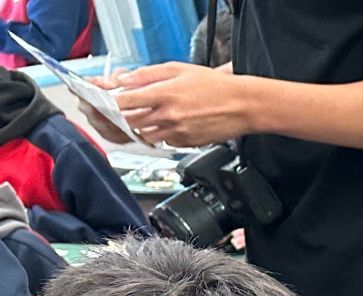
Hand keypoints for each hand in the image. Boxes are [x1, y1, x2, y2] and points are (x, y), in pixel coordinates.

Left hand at [114, 62, 258, 145]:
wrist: (243, 105)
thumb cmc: (215, 86)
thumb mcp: (178, 69)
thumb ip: (147, 74)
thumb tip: (124, 80)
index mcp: (164, 94)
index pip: (124, 102)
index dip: (109, 103)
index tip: (103, 101)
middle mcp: (169, 116)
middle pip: (130, 122)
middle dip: (120, 117)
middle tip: (118, 111)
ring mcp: (178, 132)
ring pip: (145, 135)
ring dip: (139, 128)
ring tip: (145, 117)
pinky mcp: (187, 144)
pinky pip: (164, 142)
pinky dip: (160, 135)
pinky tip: (167, 125)